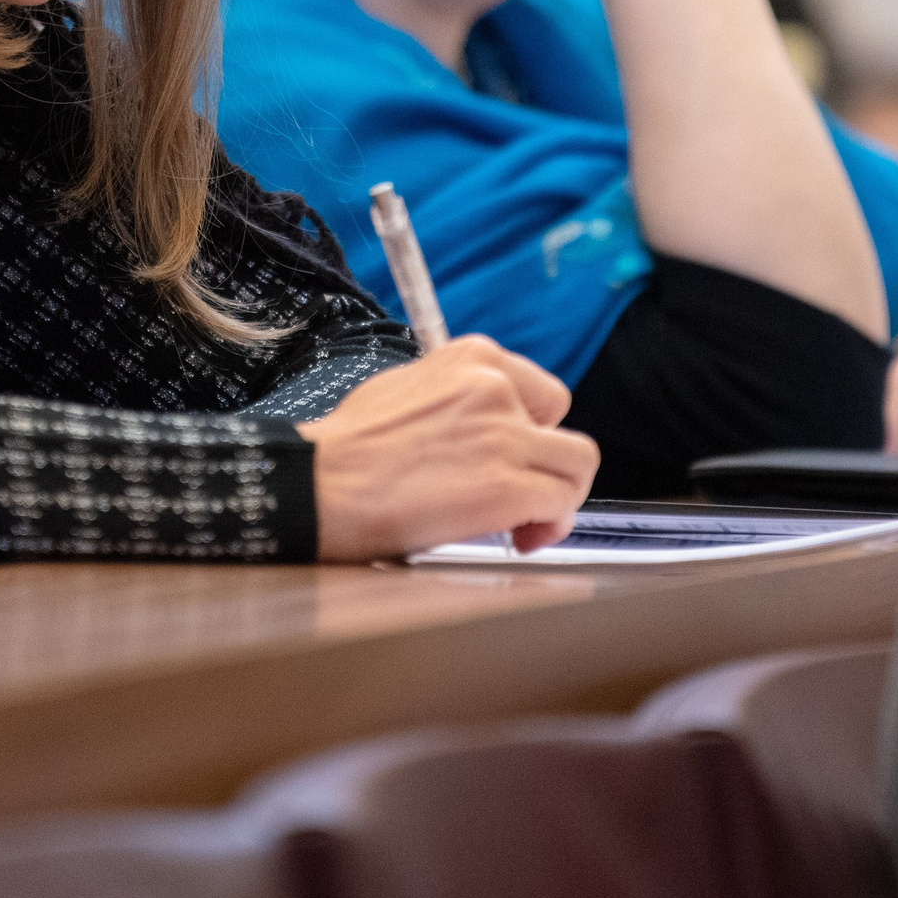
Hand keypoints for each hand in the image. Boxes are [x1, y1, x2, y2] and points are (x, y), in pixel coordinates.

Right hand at [300, 336, 598, 558]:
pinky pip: (561, 506)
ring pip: (577, 466)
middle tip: (518, 496)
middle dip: (546, 465)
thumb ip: (459, 398)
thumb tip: (481, 427)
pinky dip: (547, 526)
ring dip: (556, 498)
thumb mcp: (409, 387)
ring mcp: (505, 436)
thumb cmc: (351, 446)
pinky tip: (517, 539)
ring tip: (523, 523)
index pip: (542, 393)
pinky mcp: (507, 486)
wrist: (321, 482)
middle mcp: (496, 388)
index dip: (533, 433)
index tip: (512, 458)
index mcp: (473, 358)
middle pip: (565, 430)